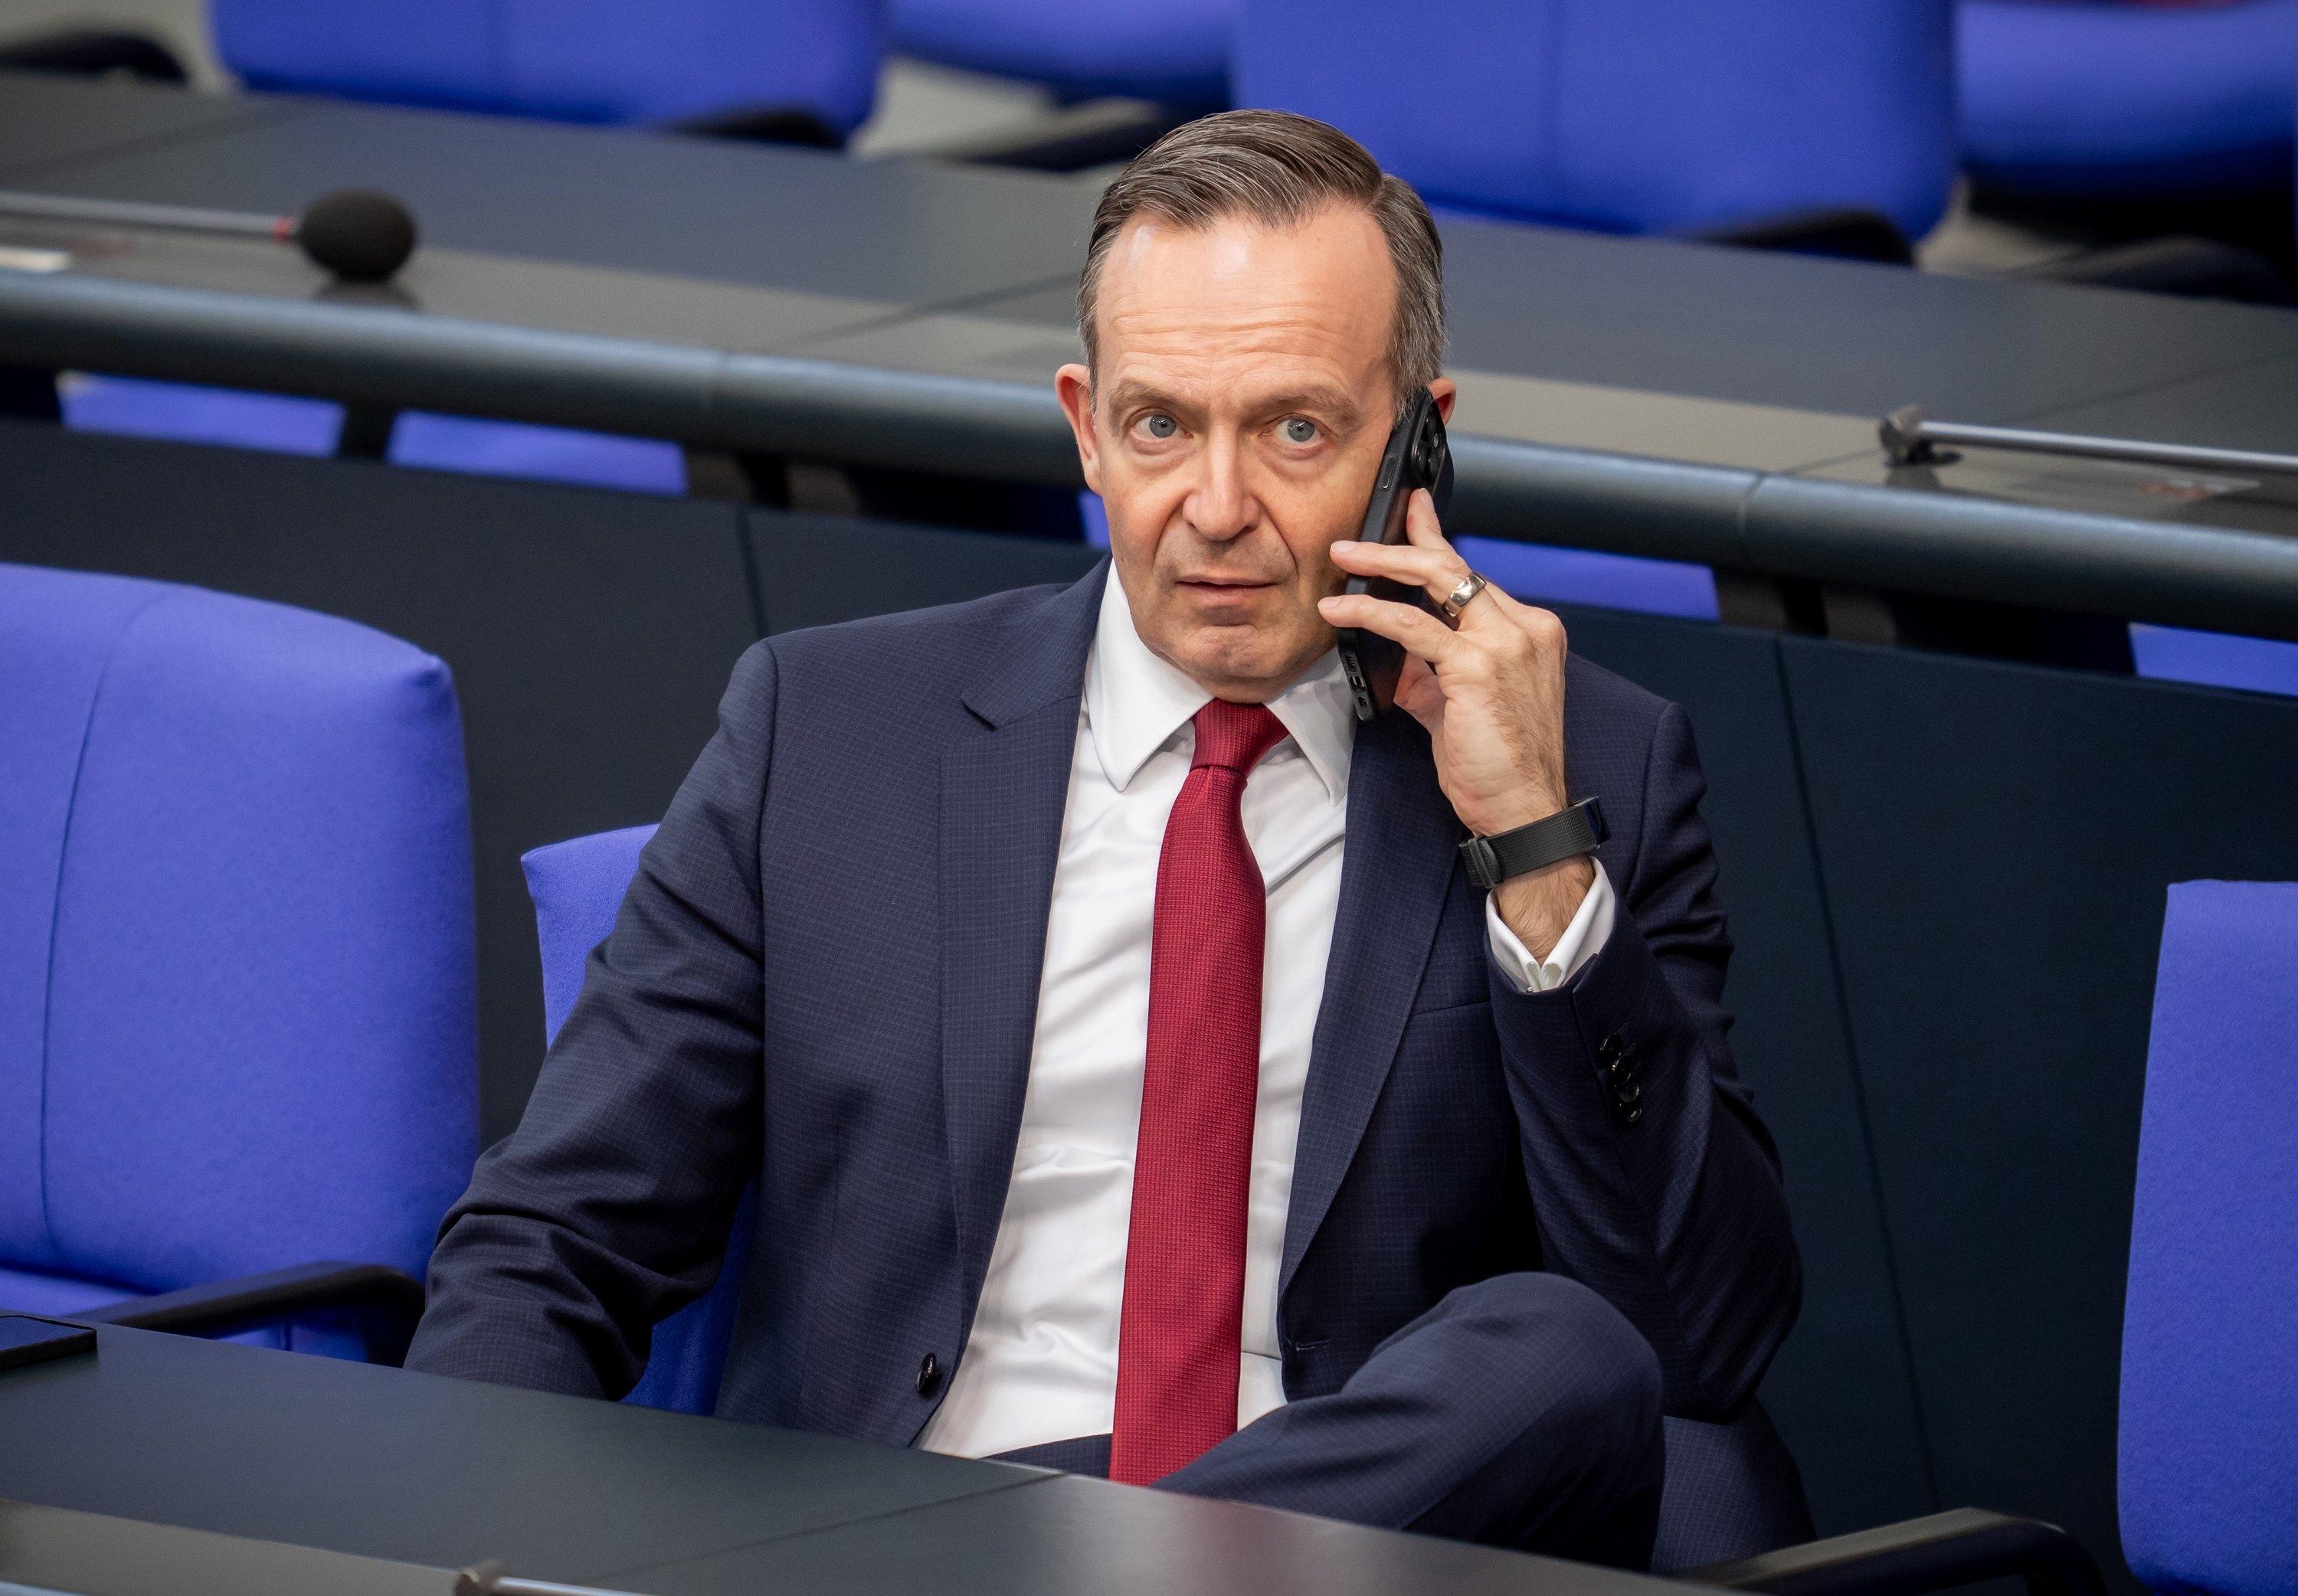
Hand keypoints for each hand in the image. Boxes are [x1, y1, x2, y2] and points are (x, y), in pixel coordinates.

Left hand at [1318, 491, 1592, 956]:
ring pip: (1436, 581)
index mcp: (1530, 633)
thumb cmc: (1500, 768)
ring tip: (1340, 562)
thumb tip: (1392, 652)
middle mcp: (1525, 628)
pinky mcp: (1477, 666)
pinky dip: (1370, 613)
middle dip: (1402, 542)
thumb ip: (1430, 673)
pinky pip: (1413, 626)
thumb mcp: (1458, 707)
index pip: (1474, 576)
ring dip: (1379, 567)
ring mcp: (1506, 643)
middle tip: (1356, 538)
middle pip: (1456, 566)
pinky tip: (1342, 612)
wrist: (1525, 812)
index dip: (1437, 541)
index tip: (1413, 511)